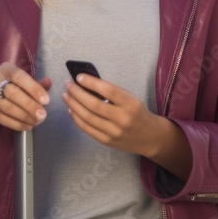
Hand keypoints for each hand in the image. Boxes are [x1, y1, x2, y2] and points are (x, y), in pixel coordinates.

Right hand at [0, 63, 51, 131]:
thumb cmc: (1, 83)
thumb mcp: (15, 78)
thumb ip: (33, 82)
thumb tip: (49, 82)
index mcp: (5, 69)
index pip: (19, 77)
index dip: (33, 88)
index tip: (46, 100)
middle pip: (13, 93)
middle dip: (29, 105)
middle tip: (43, 115)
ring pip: (7, 107)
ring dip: (24, 116)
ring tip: (37, 121)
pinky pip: (2, 118)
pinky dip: (16, 124)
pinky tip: (26, 125)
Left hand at [63, 72, 191, 179]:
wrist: (151, 137)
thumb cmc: (138, 113)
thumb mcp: (131, 98)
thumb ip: (112, 92)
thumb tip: (86, 83)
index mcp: (131, 104)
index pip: (108, 90)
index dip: (91, 83)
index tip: (79, 77)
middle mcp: (122, 119)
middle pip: (93, 105)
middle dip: (77, 93)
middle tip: (68, 84)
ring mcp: (114, 132)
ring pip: (87, 117)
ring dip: (73, 105)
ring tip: (66, 95)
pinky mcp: (107, 141)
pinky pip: (87, 129)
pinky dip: (76, 118)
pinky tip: (71, 109)